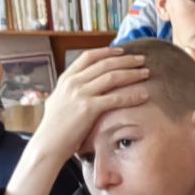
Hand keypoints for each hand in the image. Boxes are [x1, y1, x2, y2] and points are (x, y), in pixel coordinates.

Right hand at [28, 47, 149, 164]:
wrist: (48, 143)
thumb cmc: (55, 125)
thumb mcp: (58, 99)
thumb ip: (71, 89)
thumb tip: (82, 82)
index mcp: (66, 78)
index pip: (89, 57)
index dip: (107, 52)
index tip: (122, 51)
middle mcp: (73, 83)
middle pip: (105, 64)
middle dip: (126, 60)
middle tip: (142, 59)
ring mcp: (80, 94)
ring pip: (112, 77)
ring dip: (132, 74)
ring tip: (146, 73)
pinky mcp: (88, 108)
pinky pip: (116, 99)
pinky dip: (132, 96)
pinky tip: (144, 95)